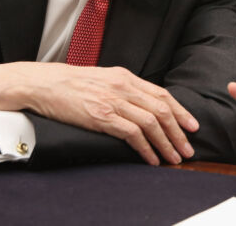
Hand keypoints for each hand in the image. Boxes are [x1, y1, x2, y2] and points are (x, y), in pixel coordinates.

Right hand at [0, 63, 198, 165]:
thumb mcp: (102, 79)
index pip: (162, 94)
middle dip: (179, 132)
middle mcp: (123, 86)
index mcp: (125, 77)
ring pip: (152, 122)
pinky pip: (133, 134)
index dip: (181, 111)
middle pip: (162, 109)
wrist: (43, 83)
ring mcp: (113, 101)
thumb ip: (122, 89)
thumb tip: (141, 104)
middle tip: (188, 148)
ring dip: (166, 143)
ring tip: (174, 158)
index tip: (192, 126)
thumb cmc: (69, 84)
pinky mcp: (102, 116)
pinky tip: (151, 159)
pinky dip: (146, 148)